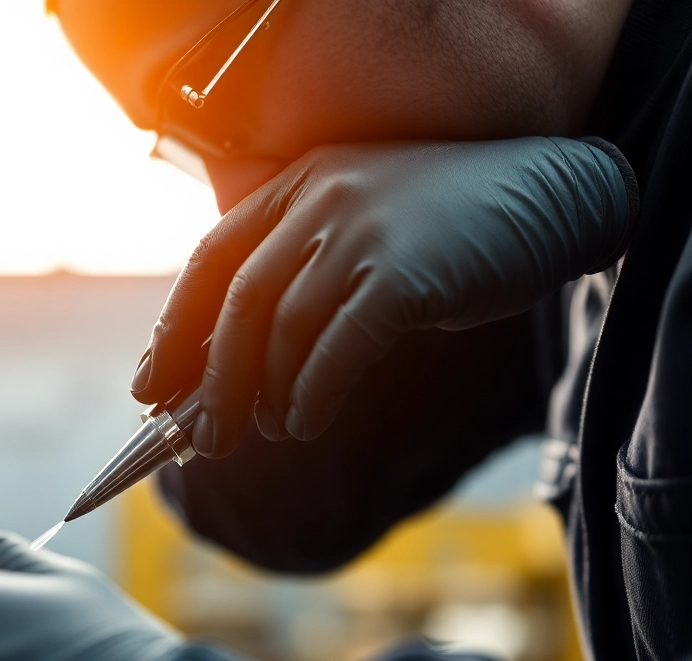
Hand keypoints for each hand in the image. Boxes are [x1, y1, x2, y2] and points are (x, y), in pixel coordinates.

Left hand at [130, 138, 634, 450]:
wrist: (549, 200)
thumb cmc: (443, 228)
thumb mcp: (356, 227)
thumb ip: (298, 268)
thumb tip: (229, 365)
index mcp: (295, 185)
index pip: (209, 260)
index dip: (173, 330)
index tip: (150, 386)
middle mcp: (319, 198)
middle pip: (238, 302)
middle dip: (212, 379)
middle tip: (203, 436)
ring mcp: (361, 230)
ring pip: (284, 330)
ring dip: (265, 394)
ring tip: (269, 432)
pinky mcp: (403, 273)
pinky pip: (336, 348)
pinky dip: (311, 394)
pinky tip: (304, 422)